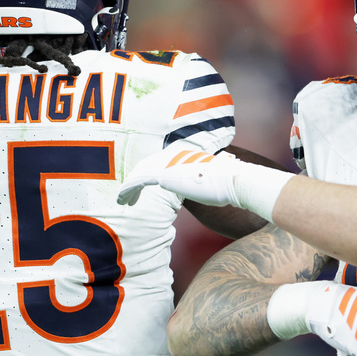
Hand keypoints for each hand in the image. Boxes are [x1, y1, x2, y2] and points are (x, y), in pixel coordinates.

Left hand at [117, 143, 293, 219]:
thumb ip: (205, 182)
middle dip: (135, 179)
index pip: (161, 163)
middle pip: (147, 166)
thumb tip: (210, 189)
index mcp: (185, 156)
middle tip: (127, 193)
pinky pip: (138, 181)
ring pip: (140, 173)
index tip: (143, 186)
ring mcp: (169, 164)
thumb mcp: (215, 181)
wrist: (235, 180)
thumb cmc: (231, 185)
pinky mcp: (164, 174)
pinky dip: (128, 190)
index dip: (149, 174)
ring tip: (122, 200)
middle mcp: (175, 156)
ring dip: (129, 186)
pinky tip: (122, 199)